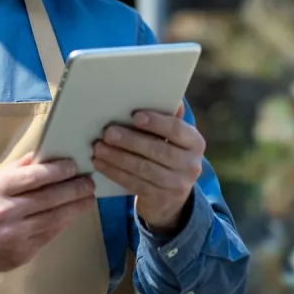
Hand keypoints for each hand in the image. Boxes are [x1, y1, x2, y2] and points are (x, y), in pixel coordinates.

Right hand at [0, 153, 95, 279]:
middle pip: (49, 197)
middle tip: (89, 182)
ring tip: (89, 198)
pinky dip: (65, 222)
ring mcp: (15, 234)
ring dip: (76, 207)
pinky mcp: (23, 251)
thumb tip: (45, 154)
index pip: (34, 176)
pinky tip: (74, 213)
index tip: (74, 166)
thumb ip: (17, 168)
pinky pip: (50, 233)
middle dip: (74, 188)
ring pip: (54, 217)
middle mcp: (5, 211)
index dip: (58, 170)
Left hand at [92, 105, 204, 235]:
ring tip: (98, 148)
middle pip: (158, 150)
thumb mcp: (174, 140)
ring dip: (117, 157)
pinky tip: (100, 163)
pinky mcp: (160, 200)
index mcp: (195, 143)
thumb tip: (163, 94)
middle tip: (107, 133)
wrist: (172, 199)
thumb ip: (167, 119)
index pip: (177, 129)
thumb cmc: (168, 157)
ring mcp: (177, 185)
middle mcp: (191, 165)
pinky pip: (134, 183)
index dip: (156, 122)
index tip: (135, 116)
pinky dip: (114, 172)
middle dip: (130, 141)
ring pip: (143, 168)